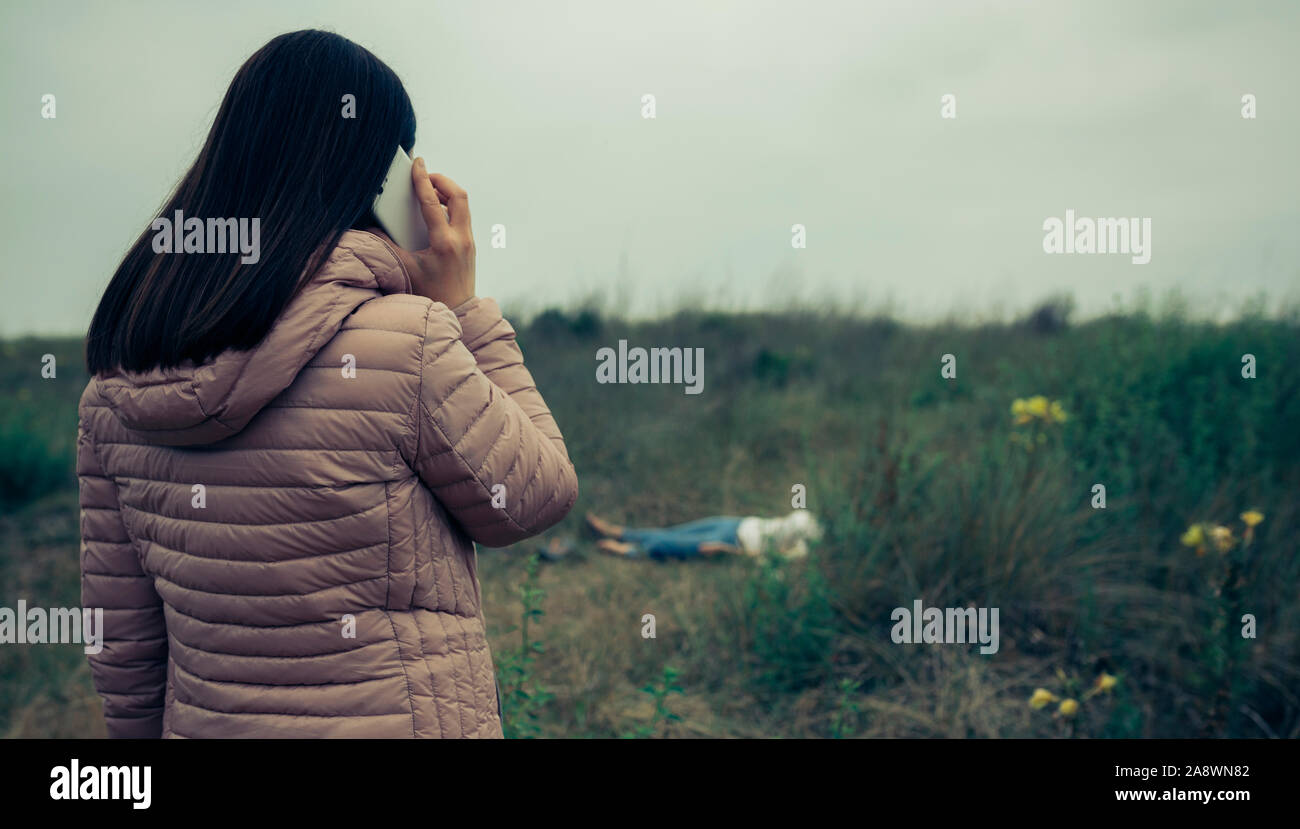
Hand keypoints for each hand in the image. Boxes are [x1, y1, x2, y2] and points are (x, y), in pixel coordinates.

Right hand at [379, 158, 476, 307]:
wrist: (459, 312)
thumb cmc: (431, 294)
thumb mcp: (404, 269)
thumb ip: (386, 247)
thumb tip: (368, 230)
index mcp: (444, 242)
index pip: (432, 202)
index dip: (422, 179)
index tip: (417, 163)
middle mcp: (461, 239)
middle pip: (459, 195)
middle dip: (442, 180)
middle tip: (425, 176)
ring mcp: (469, 241)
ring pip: (463, 204)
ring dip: (446, 192)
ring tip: (428, 191)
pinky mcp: (471, 245)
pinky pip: (462, 216)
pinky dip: (449, 207)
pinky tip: (435, 212)